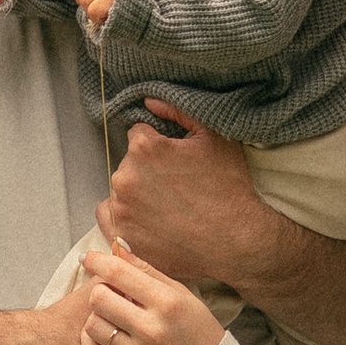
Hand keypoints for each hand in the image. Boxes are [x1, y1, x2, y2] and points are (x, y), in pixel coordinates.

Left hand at [76, 244, 225, 344]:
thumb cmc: (199, 332)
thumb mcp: (182, 295)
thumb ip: (148, 271)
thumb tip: (118, 246)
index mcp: (167, 302)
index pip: (118, 273)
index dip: (97, 261)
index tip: (89, 258)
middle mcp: (152, 329)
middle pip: (99, 298)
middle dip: (101, 291)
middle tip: (110, 294)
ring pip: (92, 324)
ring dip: (97, 317)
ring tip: (112, 318)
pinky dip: (93, 340)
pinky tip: (106, 335)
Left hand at [96, 100, 276, 287]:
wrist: (237, 242)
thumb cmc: (228, 187)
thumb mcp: (213, 137)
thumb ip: (178, 111)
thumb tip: (149, 103)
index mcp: (144, 148)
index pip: (139, 135)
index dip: (159, 145)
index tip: (175, 160)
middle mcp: (126, 177)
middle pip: (129, 163)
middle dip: (147, 169)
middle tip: (175, 185)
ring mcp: (122, 210)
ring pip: (121, 189)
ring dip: (138, 192)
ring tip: (167, 206)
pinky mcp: (123, 237)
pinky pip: (108, 217)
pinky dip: (123, 215)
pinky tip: (146, 218)